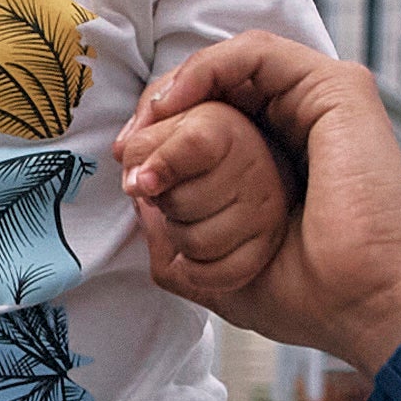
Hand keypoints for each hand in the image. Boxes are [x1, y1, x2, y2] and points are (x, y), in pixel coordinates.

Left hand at [113, 93, 290, 311]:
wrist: (238, 169)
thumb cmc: (192, 148)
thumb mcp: (164, 126)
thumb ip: (140, 141)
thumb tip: (136, 182)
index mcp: (226, 129)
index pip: (193, 146)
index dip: (161, 166)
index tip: (143, 181)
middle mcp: (255, 168)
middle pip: (180, 202)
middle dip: (162, 203)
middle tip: (170, 193)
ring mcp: (265, 212)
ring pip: (195, 243)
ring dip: (176, 236)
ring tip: (186, 216)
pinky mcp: (263, 249)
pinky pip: (213, 275)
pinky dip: (192, 269)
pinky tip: (194, 247)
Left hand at [122, 37, 400, 369]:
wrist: (366, 303)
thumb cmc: (311, 295)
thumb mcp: (217, 267)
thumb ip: (173, 234)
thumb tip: (136, 190)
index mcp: (275, 161)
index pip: (206, 123)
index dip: (160, 134)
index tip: (130, 172)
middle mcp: (297, 125)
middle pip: (212, 90)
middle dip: (158, 110)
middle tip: (129, 147)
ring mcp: (318, 103)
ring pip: (228, 68)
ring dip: (175, 90)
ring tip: (148, 127)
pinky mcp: (336, 89)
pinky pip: (255, 52)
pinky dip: (207, 67)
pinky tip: (176, 102)